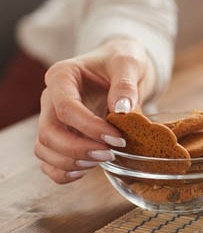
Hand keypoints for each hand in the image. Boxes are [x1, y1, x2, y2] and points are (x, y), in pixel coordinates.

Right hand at [34, 38, 155, 183]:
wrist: (121, 67)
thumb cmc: (122, 61)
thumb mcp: (129, 63)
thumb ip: (125, 84)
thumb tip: (122, 111)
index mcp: (62, 76)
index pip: (65, 108)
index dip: (90, 128)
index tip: (117, 139)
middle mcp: (51, 97)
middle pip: (48, 132)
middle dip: (78, 149)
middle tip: (110, 154)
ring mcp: (51, 117)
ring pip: (44, 148)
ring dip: (71, 161)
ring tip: (103, 160)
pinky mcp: (59, 133)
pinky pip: (48, 160)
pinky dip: (62, 171)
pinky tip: (86, 169)